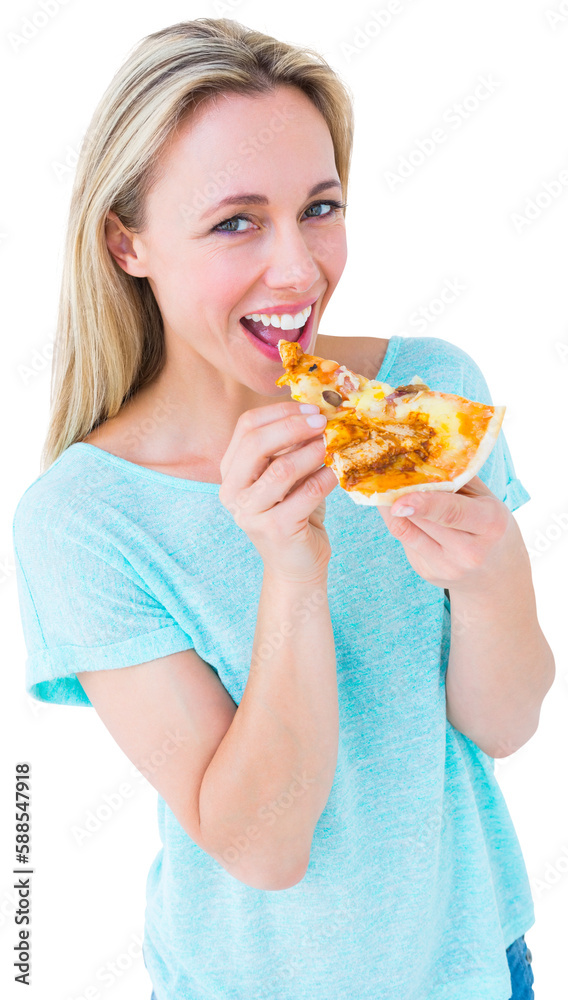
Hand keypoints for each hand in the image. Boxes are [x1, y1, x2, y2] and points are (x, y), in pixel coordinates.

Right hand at [218, 401, 338, 581]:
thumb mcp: (288, 475)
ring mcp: (250, 513)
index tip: (311, 408)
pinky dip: (326, 477)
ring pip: (281, 469)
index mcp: (231, 472)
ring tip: (333, 445)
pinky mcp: (275, 530)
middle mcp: (232, 491)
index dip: (280, 411)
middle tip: (324, 422)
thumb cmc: (295, 513)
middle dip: (294, 426)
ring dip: (312, 452)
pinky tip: (338, 472)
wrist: (297, 565)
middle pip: (256, 443)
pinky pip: (306, 493)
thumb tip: (317, 410)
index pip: (246, 426)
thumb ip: (291, 447)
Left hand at [378, 475, 515, 591]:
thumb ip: (456, 480)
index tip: (397, 500)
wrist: (497, 575)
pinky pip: (405, 541)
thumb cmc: (490, 526)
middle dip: (399, 497)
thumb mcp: (486, 499)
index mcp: (490, 524)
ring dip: (391, 509)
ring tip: (383, 489)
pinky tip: (401, 510)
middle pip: (422, 520)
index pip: (451, 512)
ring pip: (406, 531)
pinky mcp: (427, 573)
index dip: (422, 504)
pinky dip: (400, 522)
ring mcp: (446, 567)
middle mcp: (469, 551)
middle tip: (382, 473)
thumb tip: (418, 459)